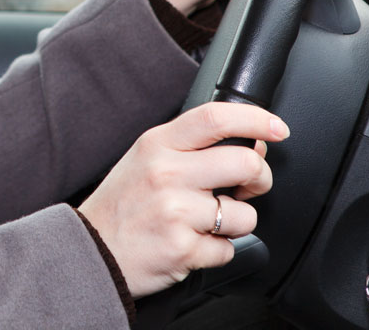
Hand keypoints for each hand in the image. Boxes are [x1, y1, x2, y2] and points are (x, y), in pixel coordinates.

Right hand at [77, 102, 288, 297]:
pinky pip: (228, 249)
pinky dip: (216, 251)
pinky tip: (191, 243)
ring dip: (235, 224)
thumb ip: (193, 147)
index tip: (277, 128)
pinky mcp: (183, 248)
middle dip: (259, 179)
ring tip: (204, 223)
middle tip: (245, 188)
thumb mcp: (147, 159)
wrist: (91, 249)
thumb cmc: (122, 205)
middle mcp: (166, 173)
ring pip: (245, 215)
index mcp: (158, 144)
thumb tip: (252, 142)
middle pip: (245, 164)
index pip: (215, 118)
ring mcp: (175, 211)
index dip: (256, 119)